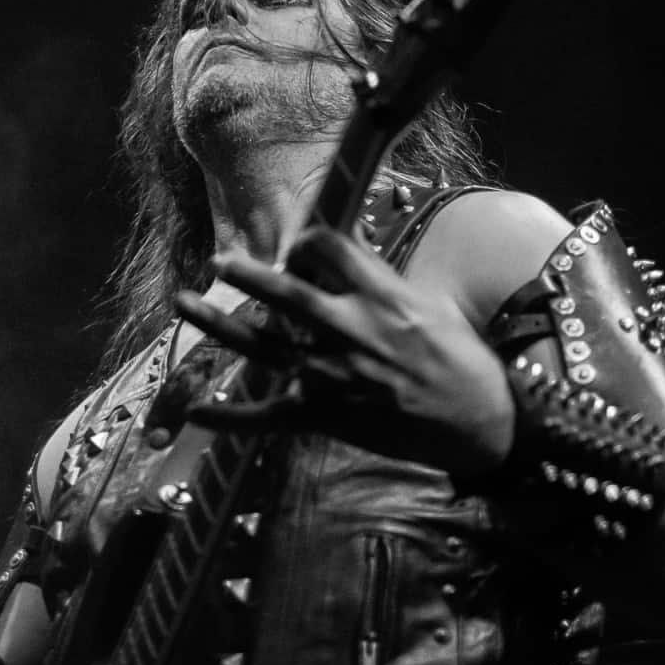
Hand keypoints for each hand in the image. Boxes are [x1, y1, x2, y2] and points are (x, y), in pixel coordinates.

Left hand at [175, 225, 516, 475]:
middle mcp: (354, 331)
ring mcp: (336, 377)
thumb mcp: (430, 304)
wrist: (480, 423)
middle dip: (248, 274)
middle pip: (288, 293)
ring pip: (265, 347)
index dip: (307, 241)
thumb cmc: (461, 359)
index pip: (331, 249)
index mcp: (384, 297)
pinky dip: (230, 418)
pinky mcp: (328, 417)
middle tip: (219, 261)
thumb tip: (351, 249)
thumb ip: (383, 280)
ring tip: (184, 301)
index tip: (299, 246)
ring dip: (219, 325)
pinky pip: (269, 417)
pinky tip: (196, 413)